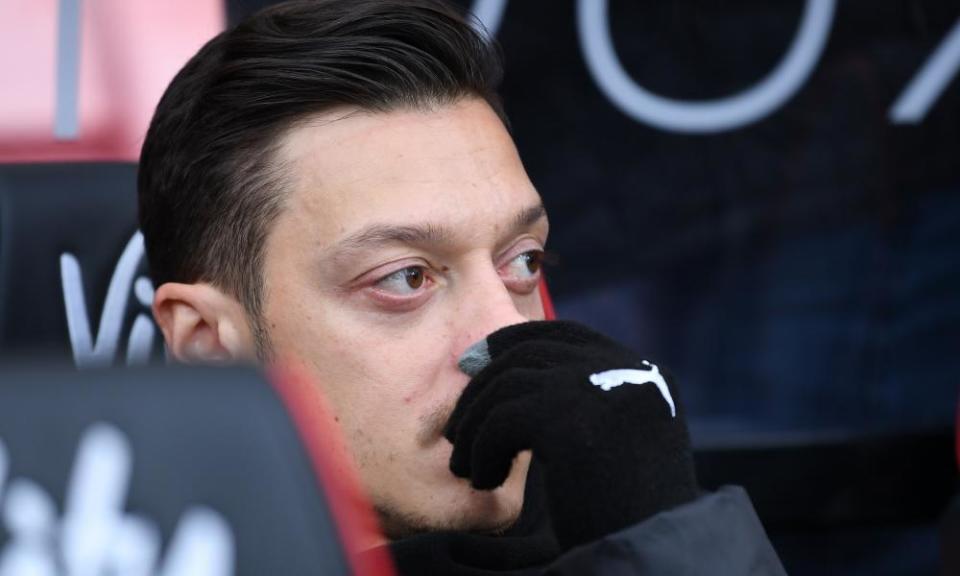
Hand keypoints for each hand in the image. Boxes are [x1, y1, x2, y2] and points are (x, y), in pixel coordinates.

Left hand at [444, 320, 697, 549]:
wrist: (658, 554)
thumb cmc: (633, 519)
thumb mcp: (617, 450)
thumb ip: (585, 410)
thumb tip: (529, 382)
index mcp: (643, 373)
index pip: (566, 334)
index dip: (513, 341)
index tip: (476, 363)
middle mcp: (625, 369)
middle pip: (529, 350)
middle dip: (482, 383)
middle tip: (457, 427)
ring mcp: (598, 387)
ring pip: (508, 383)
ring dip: (476, 425)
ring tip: (467, 467)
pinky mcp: (570, 418)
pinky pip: (501, 418)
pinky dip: (482, 448)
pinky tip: (483, 481)